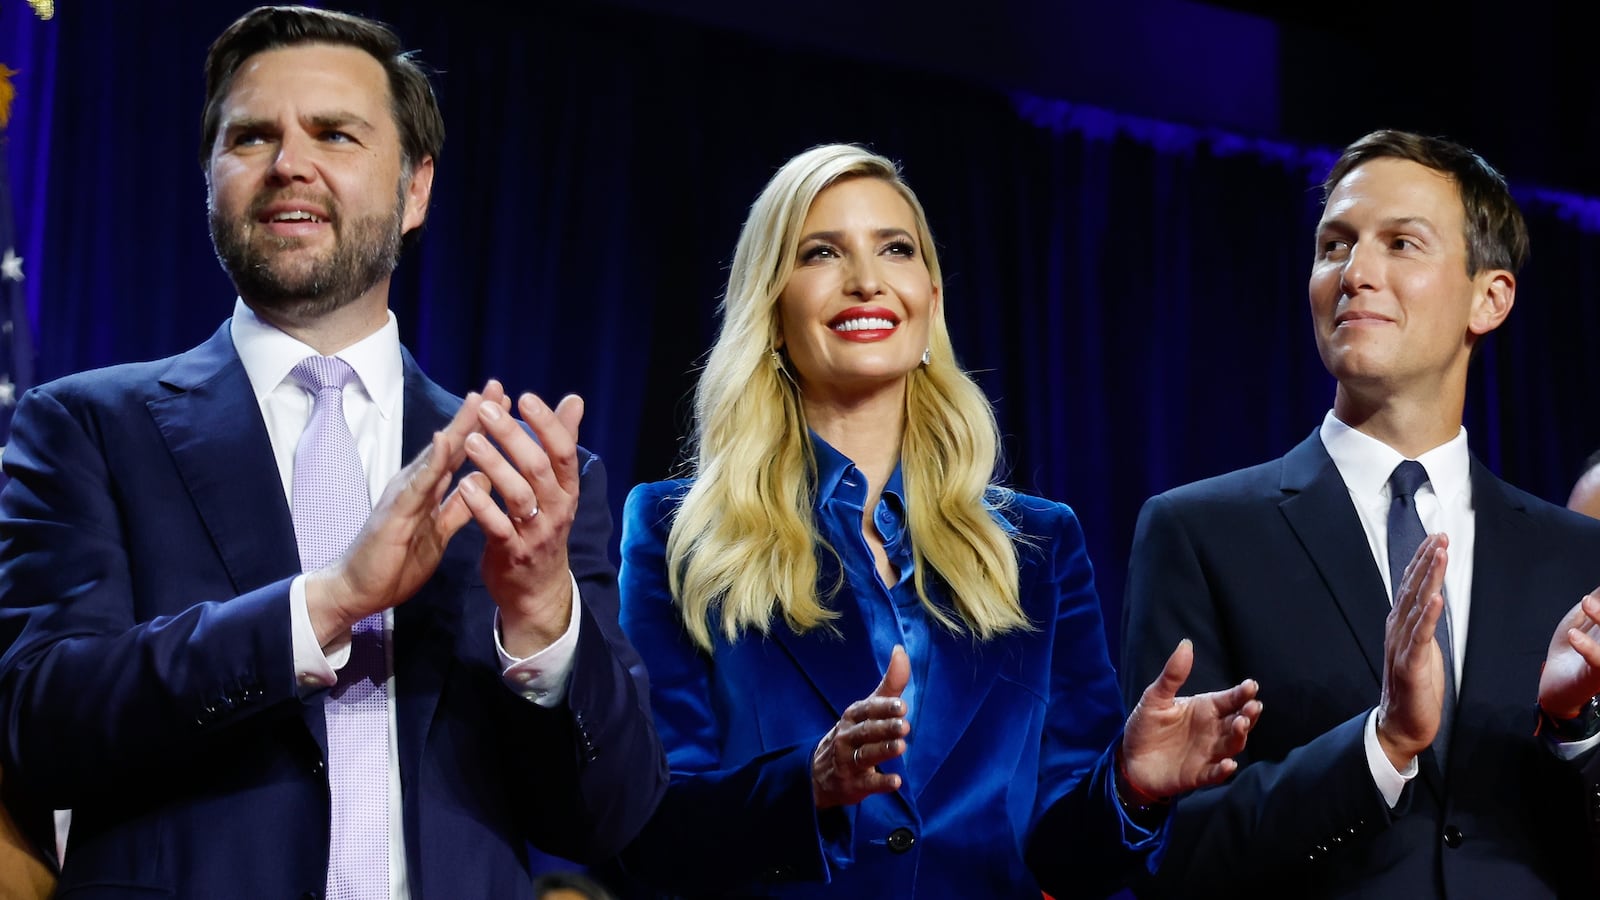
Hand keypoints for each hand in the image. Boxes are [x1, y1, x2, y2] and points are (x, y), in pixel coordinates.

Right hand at [305, 383, 506, 643]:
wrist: (357, 590)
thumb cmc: (395, 561)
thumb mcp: (438, 532)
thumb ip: (457, 507)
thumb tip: (481, 481)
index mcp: (428, 490)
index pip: (460, 453)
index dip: (482, 429)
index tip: (506, 404)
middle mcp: (416, 484)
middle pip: (450, 444)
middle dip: (475, 415)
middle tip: (497, 385)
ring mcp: (404, 494)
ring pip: (436, 455)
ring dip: (458, 427)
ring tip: (479, 399)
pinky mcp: (396, 512)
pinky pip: (418, 484)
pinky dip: (433, 461)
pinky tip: (446, 441)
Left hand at [456, 383, 584, 656]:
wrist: (538, 590)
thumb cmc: (543, 527)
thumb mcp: (558, 488)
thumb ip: (562, 443)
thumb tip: (574, 400)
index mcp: (567, 490)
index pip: (563, 451)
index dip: (547, 424)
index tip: (525, 398)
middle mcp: (557, 509)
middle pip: (539, 468)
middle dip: (513, 436)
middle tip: (488, 411)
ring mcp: (535, 532)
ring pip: (518, 495)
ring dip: (494, 466)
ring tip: (471, 440)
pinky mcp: (512, 552)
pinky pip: (497, 526)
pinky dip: (481, 505)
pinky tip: (464, 484)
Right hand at [812, 646, 910, 808]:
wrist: (821, 772)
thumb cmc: (854, 733)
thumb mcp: (869, 709)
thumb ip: (890, 683)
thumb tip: (901, 650)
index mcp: (853, 716)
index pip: (868, 709)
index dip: (884, 707)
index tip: (902, 705)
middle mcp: (847, 737)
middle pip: (866, 731)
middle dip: (885, 728)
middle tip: (904, 726)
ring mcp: (848, 761)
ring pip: (866, 755)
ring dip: (883, 751)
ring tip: (901, 747)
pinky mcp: (853, 784)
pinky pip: (868, 784)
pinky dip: (881, 783)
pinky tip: (896, 781)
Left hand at [1121, 638, 1260, 799]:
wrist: (1129, 760)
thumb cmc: (1147, 726)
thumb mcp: (1155, 697)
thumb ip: (1173, 675)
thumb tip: (1186, 644)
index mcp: (1205, 709)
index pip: (1230, 699)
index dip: (1242, 693)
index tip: (1251, 686)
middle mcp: (1212, 731)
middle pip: (1238, 722)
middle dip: (1248, 714)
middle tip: (1253, 706)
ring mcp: (1208, 754)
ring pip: (1231, 745)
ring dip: (1239, 737)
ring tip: (1240, 724)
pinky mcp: (1197, 775)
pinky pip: (1214, 774)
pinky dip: (1223, 770)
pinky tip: (1229, 764)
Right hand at [1375, 532, 1448, 769]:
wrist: (1401, 725)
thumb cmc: (1414, 690)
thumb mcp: (1422, 650)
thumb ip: (1423, 625)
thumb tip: (1432, 601)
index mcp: (1400, 626)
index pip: (1410, 587)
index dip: (1421, 561)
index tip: (1434, 538)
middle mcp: (1396, 631)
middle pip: (1411, 589)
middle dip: (1426, 561)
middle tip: (1439, 536)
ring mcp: (1401, 647)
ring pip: (1414, 606)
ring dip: (1428, 579)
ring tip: (1438, 556)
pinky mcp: (1410, 666)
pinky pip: (1419, 637)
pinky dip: (1427, 617)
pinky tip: (1436, 599)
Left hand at [1538, 590, 1599, 720]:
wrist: (1555, 682)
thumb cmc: (1571, 650)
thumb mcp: (1582, 619)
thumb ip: (1596, 600)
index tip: (1599, 591)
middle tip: (1590, 597)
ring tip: (1585, 603)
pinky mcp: (1597, 675)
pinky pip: (1599, 661)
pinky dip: (1588, 647)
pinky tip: (1574, 635)